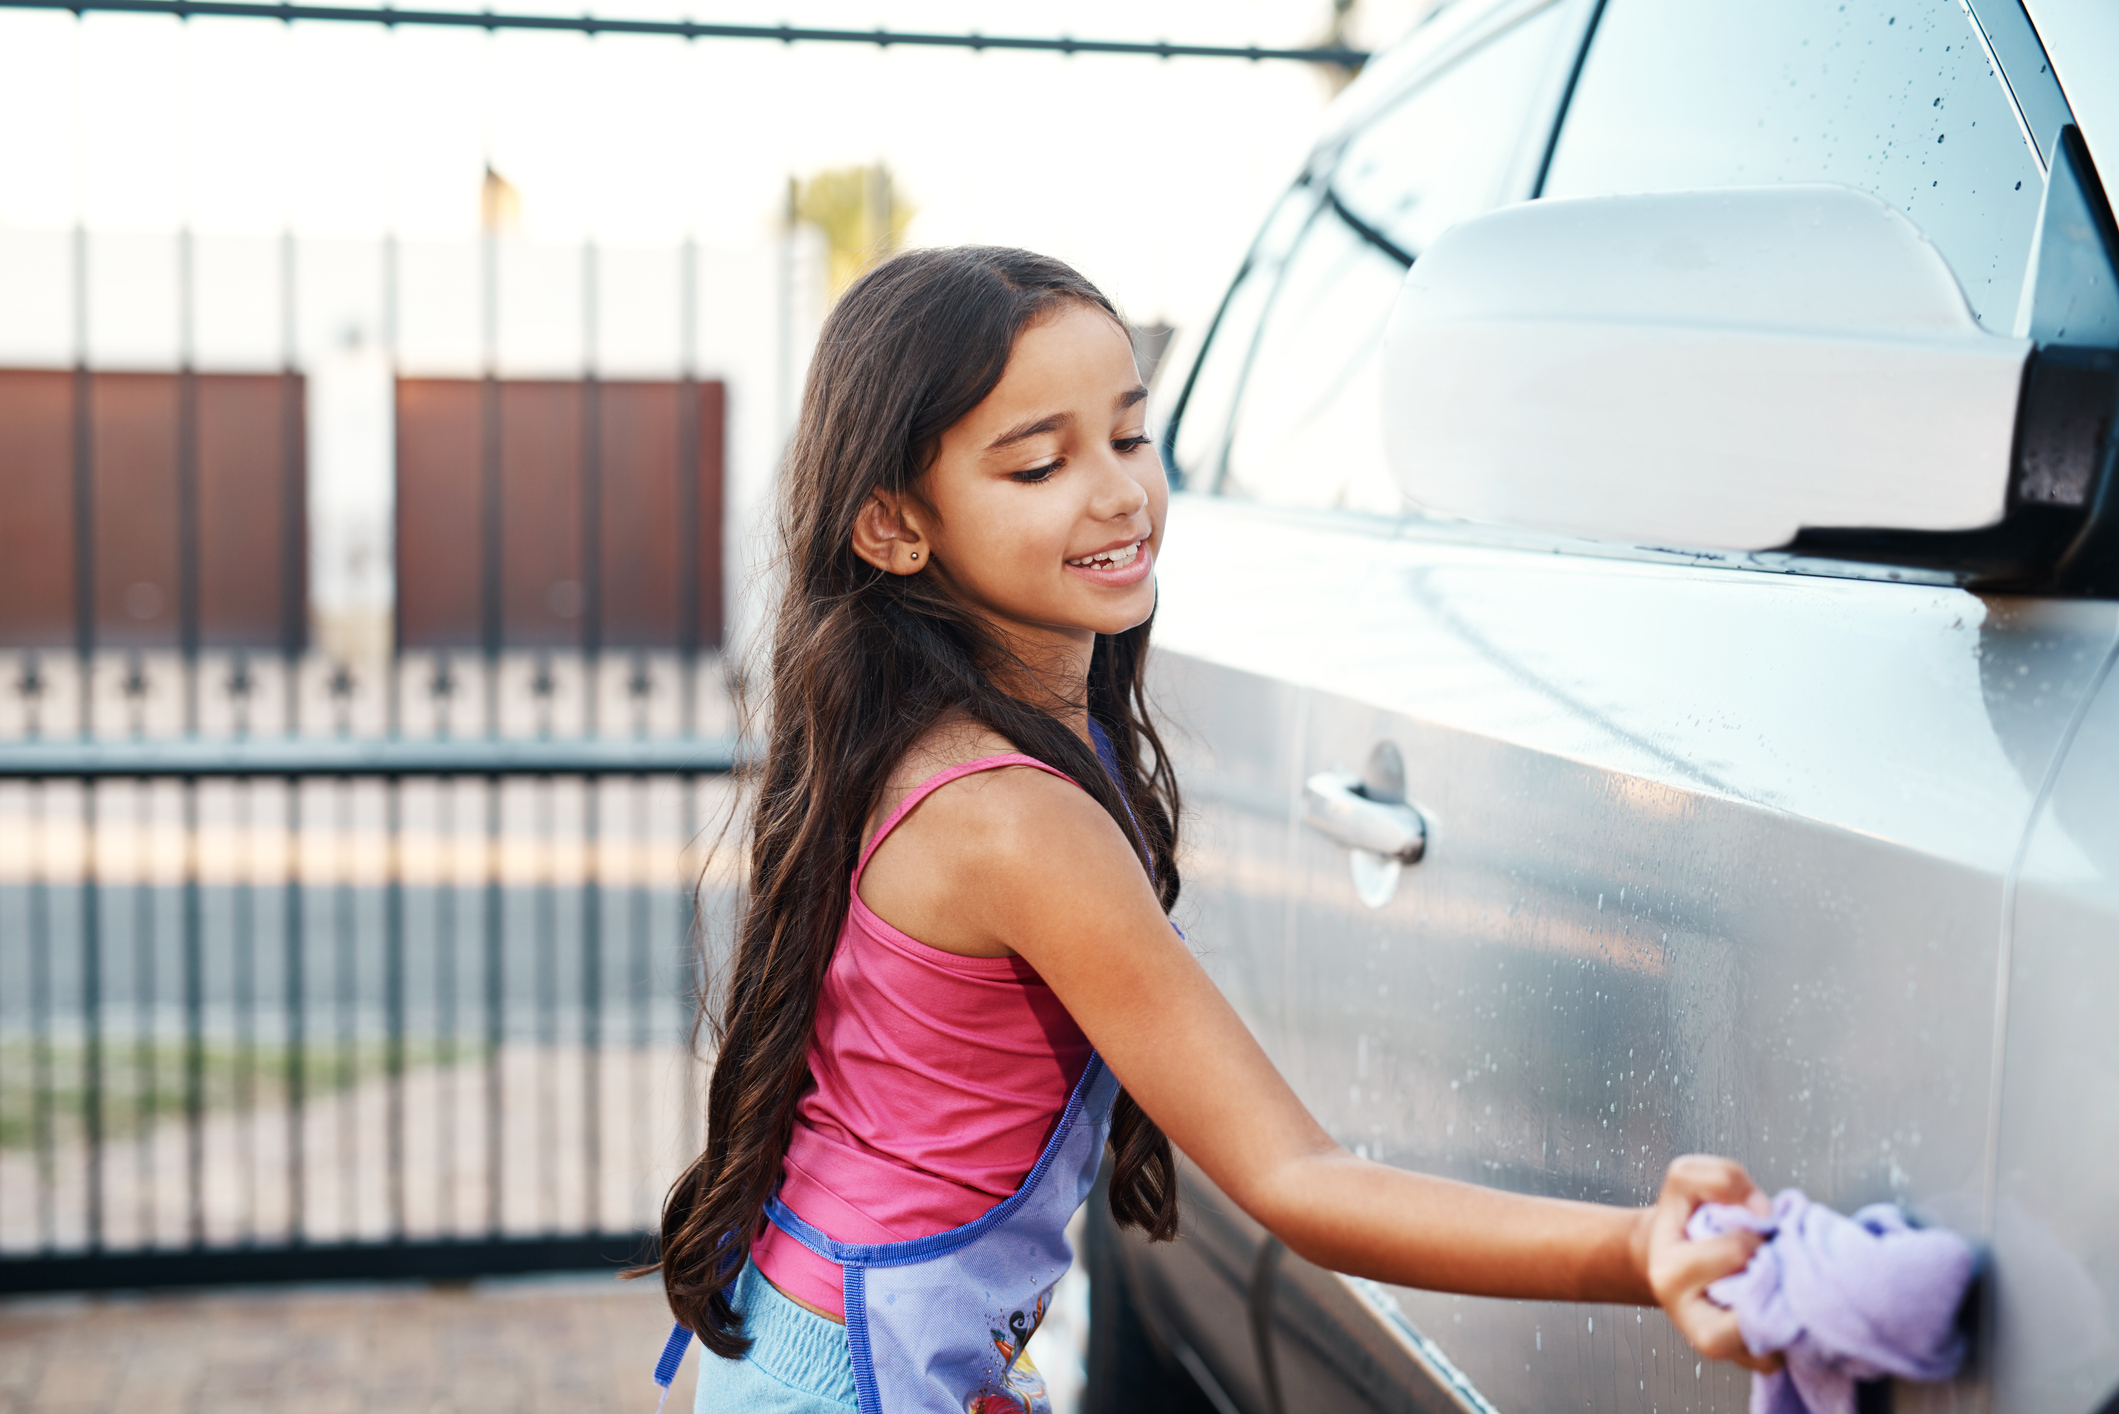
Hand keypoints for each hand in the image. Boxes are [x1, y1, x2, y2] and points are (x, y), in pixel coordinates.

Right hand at [1633, 1155, 1782, 1374]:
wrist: (1666, 1258)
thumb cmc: (1683, 1219)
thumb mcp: (1686, 1178)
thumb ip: (1720, 1177)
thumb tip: (1763, 1212)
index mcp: (1671, 1273)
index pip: (1738, 1251)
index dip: (1754, 1232)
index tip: (1750, 1227)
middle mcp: (1688, 1319)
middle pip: (1758, 1295)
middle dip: (1773, 1268)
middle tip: (1765, 1256)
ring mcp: (1716, 1347)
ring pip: (1770, 1339)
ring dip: (1782, 1306)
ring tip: (1773, 1282)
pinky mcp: (1741, 1363)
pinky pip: (1778, 1356)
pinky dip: (1786, 1332)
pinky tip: (1773, 1306)